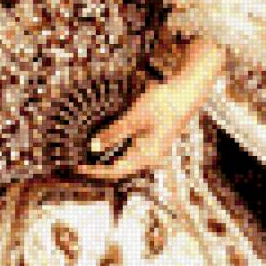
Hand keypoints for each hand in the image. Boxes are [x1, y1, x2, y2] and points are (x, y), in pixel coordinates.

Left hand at [74, 78, 196, 181]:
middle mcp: (151, 159)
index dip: (96, 171)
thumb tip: (95, 147)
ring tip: (93, 155)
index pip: (115, 171)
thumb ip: (115, 132)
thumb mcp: (134, 117)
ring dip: (110, 159)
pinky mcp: (155, 143)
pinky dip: (119, 150)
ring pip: (127, 161)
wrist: (186, 94)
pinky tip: (111, 142)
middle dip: (101, 167)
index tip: (79, 168)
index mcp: (146, 156)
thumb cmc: (163, 104)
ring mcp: (154, 152)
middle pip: (121, 169)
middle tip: (82, 163)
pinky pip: (133, 152)